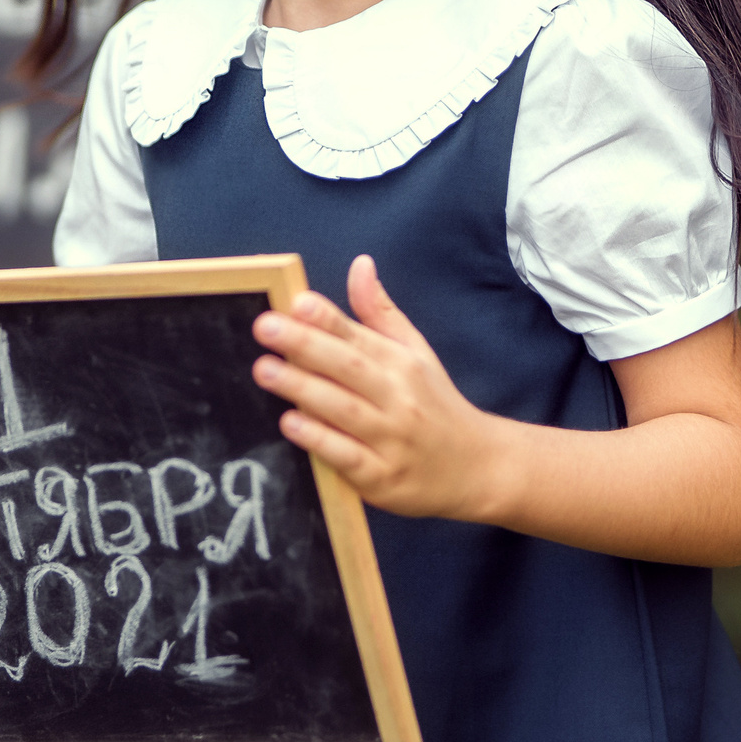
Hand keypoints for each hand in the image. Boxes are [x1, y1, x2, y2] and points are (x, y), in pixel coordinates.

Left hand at [251, 255, 508, 522]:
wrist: (476, 465)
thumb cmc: (434, 403)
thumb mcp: (416, 353)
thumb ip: (381, 312)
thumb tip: (360, 264)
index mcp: (403, 363)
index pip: (360, 336)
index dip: (328, 318)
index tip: (297, 302)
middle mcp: (399, 397)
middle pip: (349, 367)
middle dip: (305, 345)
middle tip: (264, 327)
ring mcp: (391, 439)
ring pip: (344, 410)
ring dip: (303, 388)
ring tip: (265, 369)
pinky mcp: (382, 478)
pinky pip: (346, 456)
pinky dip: (319, 439)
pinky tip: (290, 422)